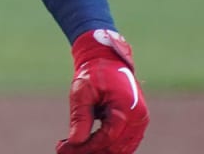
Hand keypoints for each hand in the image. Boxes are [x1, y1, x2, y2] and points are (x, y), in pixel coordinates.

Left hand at [56, 29, 148, 153]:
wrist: (107, 59)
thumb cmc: (93, 73)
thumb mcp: (82, 92)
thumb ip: (81, 118)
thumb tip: (75, 142)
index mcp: (127, 108)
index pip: (107, 138)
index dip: (86, 147)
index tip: (63, 149)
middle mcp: (139, 118)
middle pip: (115, 147)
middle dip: (90, 151)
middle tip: (63, 150)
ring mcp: (140, 122)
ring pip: (121, 149)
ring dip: (98, 151)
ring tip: (71, 149)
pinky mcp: (137, 123)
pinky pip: (124, 143)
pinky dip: (106, 146)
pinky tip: (84, 145)